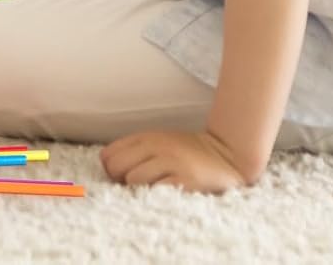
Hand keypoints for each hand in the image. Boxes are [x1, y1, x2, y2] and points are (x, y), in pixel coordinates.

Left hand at [101, 130, 252, 192]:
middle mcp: (156, 146)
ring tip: (153, 190)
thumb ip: (134, 151)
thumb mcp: (157, 143)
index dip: (111, 170)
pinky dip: (156, 195)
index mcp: (145, 138)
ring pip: (133, 179)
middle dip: (120, 181)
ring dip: (139, 190)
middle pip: (116, 167)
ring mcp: (172, 162)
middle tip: (136, 186)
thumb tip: (107, 166)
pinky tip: (165, 194)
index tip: (123, 177)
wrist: (226, 155)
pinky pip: (157, 190)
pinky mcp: (187, 180)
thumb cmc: (185, 153)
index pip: (108, 155)